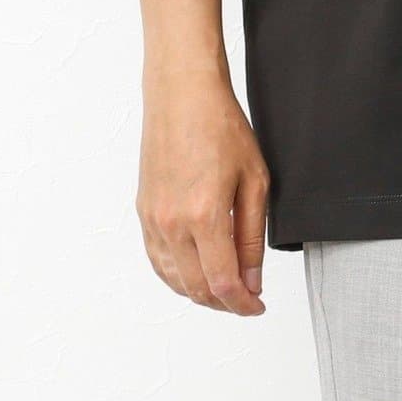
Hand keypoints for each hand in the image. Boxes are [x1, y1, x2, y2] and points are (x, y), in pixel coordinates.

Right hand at [137, 71, 269, 314]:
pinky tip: (196, 272)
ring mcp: (153, 219)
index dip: (244, 303)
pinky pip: (157, 260)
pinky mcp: (143, 212)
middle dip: (225, 302)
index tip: (258, 306)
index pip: (223, 283)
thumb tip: (252, 281)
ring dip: (201, 293)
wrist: (182, 94)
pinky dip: (177, 276)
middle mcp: (173, 224)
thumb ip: (252, 236)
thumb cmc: (222, 127)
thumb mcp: (254, 179)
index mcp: (205, 215)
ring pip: (175, 280)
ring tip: (226, 286)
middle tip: (248, 297)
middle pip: (197, 289)